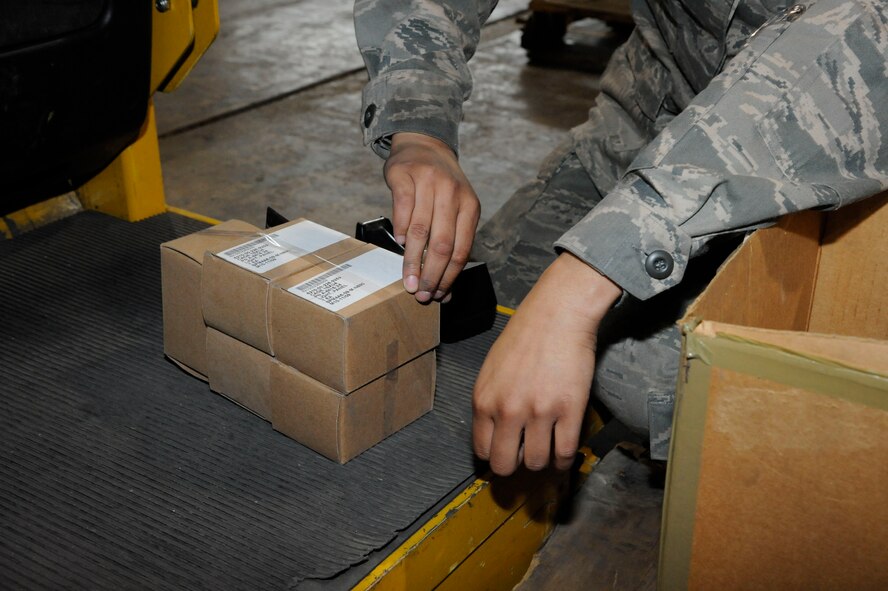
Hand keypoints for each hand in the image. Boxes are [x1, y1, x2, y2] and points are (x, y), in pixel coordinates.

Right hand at [384, 132, 480, 302]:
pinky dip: (401, 231)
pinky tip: (400, 244)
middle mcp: (452, 193)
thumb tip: (445, 289)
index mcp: (470, 206)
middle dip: (431, 275)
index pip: (461, 250)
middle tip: (421, 294)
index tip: (438, 295)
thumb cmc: (441, 186)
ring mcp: (429, 182)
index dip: (450, 276)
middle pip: (442, 244)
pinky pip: (403, 209)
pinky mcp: (405, 175)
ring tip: (407, 280)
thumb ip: (452, 242)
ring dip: (413, 261)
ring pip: (420, 231)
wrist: (424, 145)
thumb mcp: (456, 208)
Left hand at [472, 253, 621, 475]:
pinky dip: (565, 460)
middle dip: (515, 466)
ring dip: (542, 461)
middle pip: (504, 464)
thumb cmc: (525, 335)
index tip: (506, 453)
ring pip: (535, 462)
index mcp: (484, 400)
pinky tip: (564, 454)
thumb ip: (490, 402)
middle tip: (525, 457)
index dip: (495, 456)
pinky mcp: (568, 410)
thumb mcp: (492, 370)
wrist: (557, 314)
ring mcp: (539, 412)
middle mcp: (507, 410)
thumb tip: (494, 433)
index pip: (481, 450)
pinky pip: (564, 452)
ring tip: (547, 451)